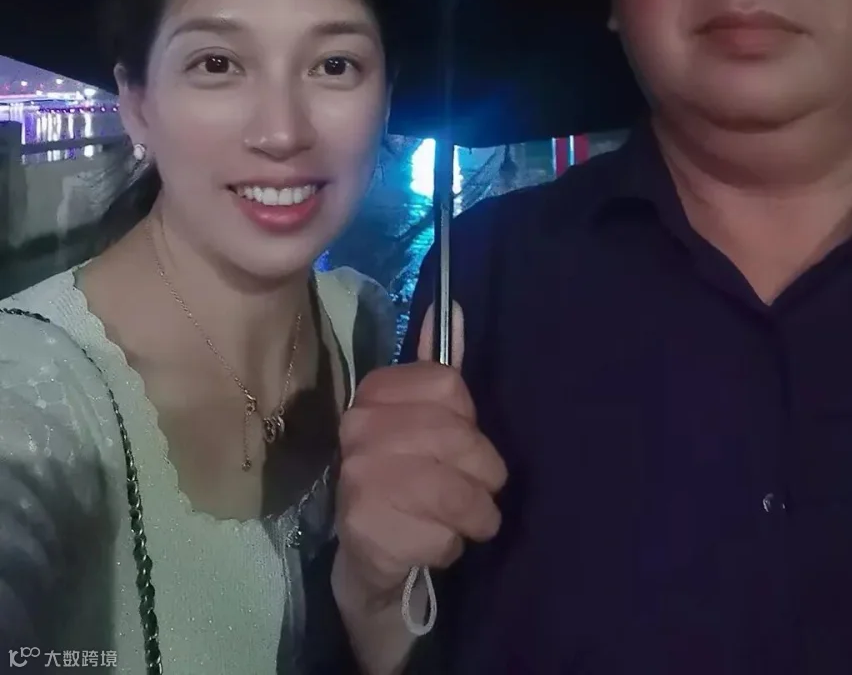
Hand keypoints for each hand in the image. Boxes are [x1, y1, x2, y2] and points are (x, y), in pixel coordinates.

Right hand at [334, 302, 507, 602]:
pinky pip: (442, 536)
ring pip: (457, 492)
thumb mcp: (423, 416)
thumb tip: (452, 305)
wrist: (366, 553)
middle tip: (481, 492)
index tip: (459, 442)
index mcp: (373, 391)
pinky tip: (433, 542)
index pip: (449, 384)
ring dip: (477, 515)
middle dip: (485, 474)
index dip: (469, 421)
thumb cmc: (406, 475)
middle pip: (460, 438)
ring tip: (469, 522)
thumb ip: (439, 365)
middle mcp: (358, 427)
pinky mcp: (366, 530)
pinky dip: (451, 546)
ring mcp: (359, 477)